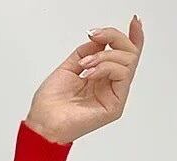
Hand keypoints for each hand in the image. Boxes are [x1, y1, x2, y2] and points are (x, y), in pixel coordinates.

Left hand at [25, 15, 144, 144]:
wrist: (42, 122)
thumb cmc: (50, 103)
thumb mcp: (69, 67)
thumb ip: (86, 51)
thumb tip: (101, 38)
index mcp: (100, 78)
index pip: (123, 56)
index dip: (130, 37)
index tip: (134, 21)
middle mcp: (110, 86)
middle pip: (129, 54)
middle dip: (114, 37)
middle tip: (96, 36)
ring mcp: (114, 95)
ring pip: (128, 62)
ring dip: (105, 55)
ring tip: (85, 64)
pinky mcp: (115, 105)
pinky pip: (122, 75)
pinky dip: (106, 67)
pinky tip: (89, 72)